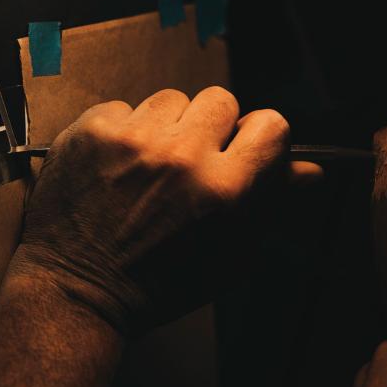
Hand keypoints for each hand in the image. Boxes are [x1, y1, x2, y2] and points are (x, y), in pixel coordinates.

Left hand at [10, 87, 318, 334]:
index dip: (260, 136)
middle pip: (220, 99)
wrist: (77, 288)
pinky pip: (124, 107)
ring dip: (167, 126)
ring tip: (149, 164)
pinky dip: (124, 130)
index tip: (243, 148)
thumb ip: (270, 205)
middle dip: (212, 127)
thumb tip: (308, 170)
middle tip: (190, 160)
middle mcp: (180, 156)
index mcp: (224, 190)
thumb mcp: (227, 256)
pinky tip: (115, 164)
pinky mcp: (91, 130)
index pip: (271, 124)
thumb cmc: (157, 283)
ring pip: (171, 98)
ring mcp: (131, 139)